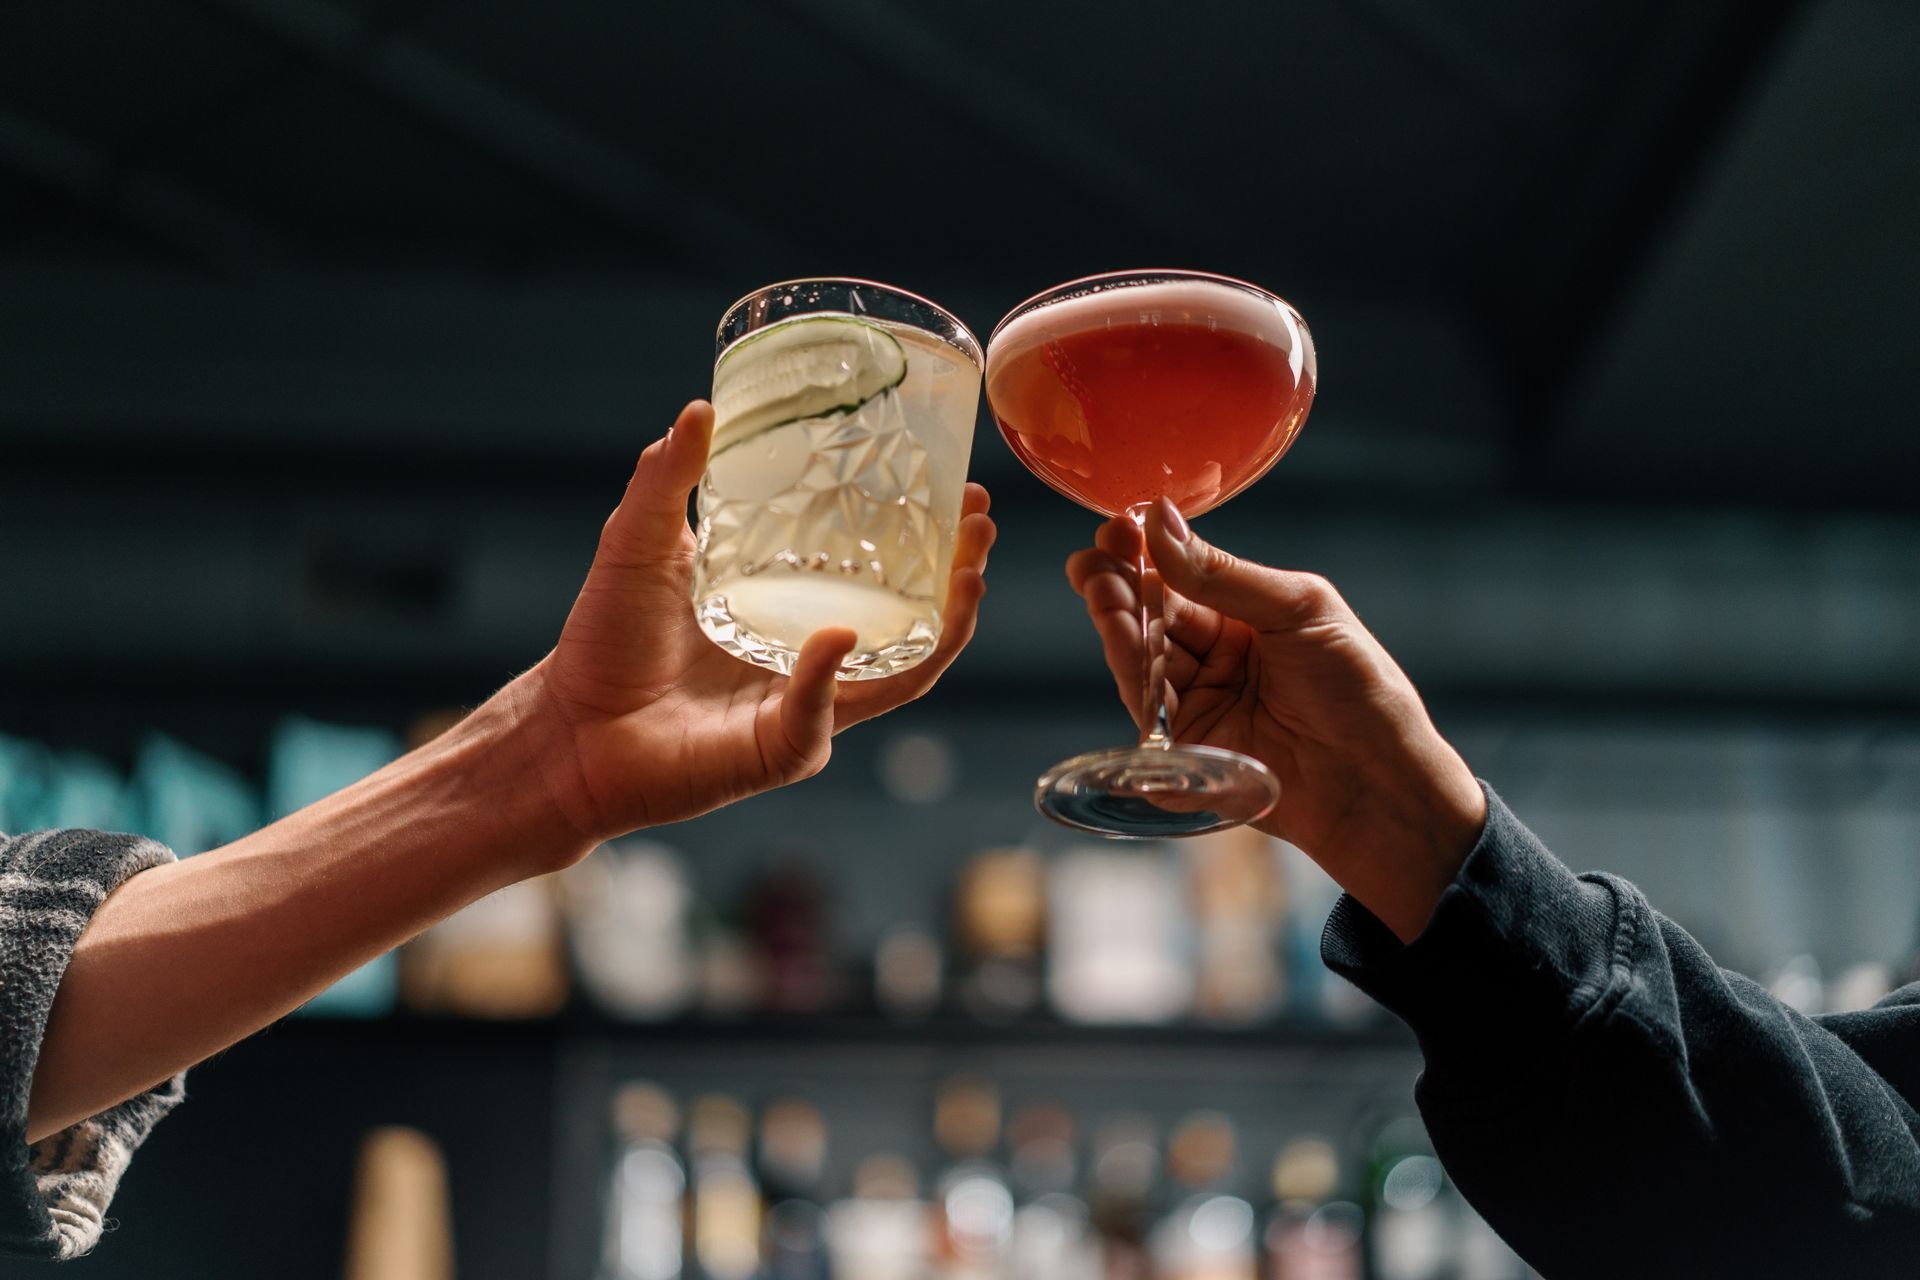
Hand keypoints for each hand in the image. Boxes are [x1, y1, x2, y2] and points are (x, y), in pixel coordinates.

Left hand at [527, 400, 995, 844]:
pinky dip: (827, 680)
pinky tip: (835, 638)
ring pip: (901, 675)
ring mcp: (806, 708)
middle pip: (914, 622)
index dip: (927, 537)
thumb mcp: (638, 542)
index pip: (879, 572)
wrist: (568, 727)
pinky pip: (821, 717)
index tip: (958, 490)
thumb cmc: (603, 642)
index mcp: (790, 608)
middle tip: (980, 524)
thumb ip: (668, 478)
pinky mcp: (782, 751)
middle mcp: (812, 660)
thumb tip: (700, 408)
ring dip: (942, 629)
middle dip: (960, 576)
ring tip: (967, 575)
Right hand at [1068, 499, 1481, 940]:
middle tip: (1092, 561)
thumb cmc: (1360, 690)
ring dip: (1117, 624)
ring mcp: (1199, 707)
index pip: (1180, 579)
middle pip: (1150, 618)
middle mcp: (1216, 660)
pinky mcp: (1186, 754)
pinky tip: (1120, 639)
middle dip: (1118, 586)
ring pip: (1140, 661)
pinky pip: (1147, 715)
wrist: (1380, 783)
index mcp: (1246, 618)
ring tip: (1101, 590)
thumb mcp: (1298, 611)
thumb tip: (1159, 522)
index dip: (1146, 553)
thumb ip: (1222, 575)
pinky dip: (1131, 676)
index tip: (1117, 527)